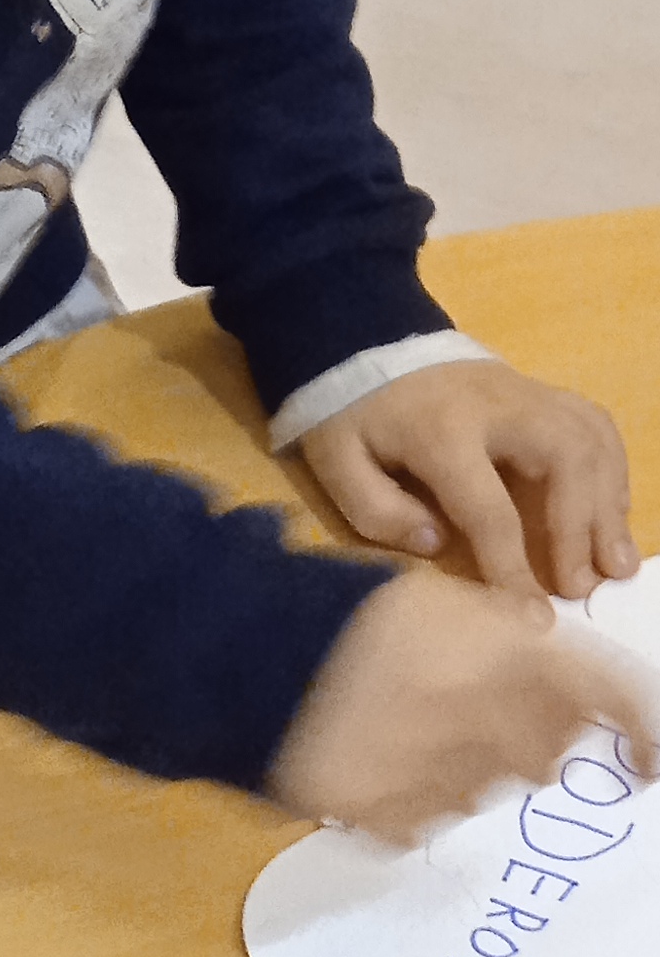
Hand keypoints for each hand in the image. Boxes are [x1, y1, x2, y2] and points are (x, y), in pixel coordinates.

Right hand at [267, 570, 659, 842]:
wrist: (243, 656)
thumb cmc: (345, 613)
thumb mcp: (441, 601)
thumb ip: (509, 637)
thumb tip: (556, 680)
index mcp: (502, 657)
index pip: (609, 698)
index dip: (641, 731)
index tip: (650, 761)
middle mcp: (484, 720)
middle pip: (549, 753)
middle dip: (534, 736)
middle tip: (485, 709)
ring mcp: (435, 775)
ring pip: (492, 788)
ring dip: (477, 765)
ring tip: (420, 726)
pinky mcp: (387, 815)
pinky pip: (432, 817)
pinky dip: (422, 794)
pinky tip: (386, 757)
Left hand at [298, 363, 635, 599]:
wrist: (366, 340)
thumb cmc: (352, 414)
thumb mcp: (338, 462)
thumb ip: (379, 509)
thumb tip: (437, 544)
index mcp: (442, 431)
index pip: (490, 509)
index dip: (513, 567)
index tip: (532, 615)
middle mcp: (498, 406)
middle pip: (565, 461)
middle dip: (581, 529)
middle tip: (585, 587)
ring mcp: (526, 392)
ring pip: (590, 441)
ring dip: (610, 504)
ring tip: (617, 562)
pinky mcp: (541, 389)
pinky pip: (595, 424)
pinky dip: (613, 469)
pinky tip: (613, 511)